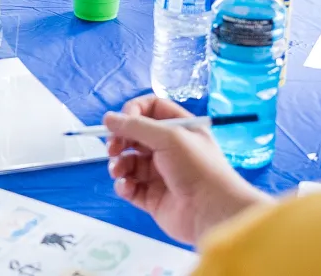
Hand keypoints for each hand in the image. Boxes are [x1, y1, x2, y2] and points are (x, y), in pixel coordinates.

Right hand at [105, 95, 271, 244]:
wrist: (212, 211)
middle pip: (135, 136)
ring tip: (119, 170)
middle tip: (113, 148)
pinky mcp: (152, 197)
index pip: (151, 109)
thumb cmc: (198, 168)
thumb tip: (108, 118)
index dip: (133, 112)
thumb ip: (135, 126)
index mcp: (180, 129)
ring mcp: (160, 174)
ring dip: (118, 164)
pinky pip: (130, 186)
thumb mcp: (169, 138)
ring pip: (129, 162)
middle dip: (120, 140)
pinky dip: (124, 185)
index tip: (120, 122)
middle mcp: (170, 149)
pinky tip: (127, 187)